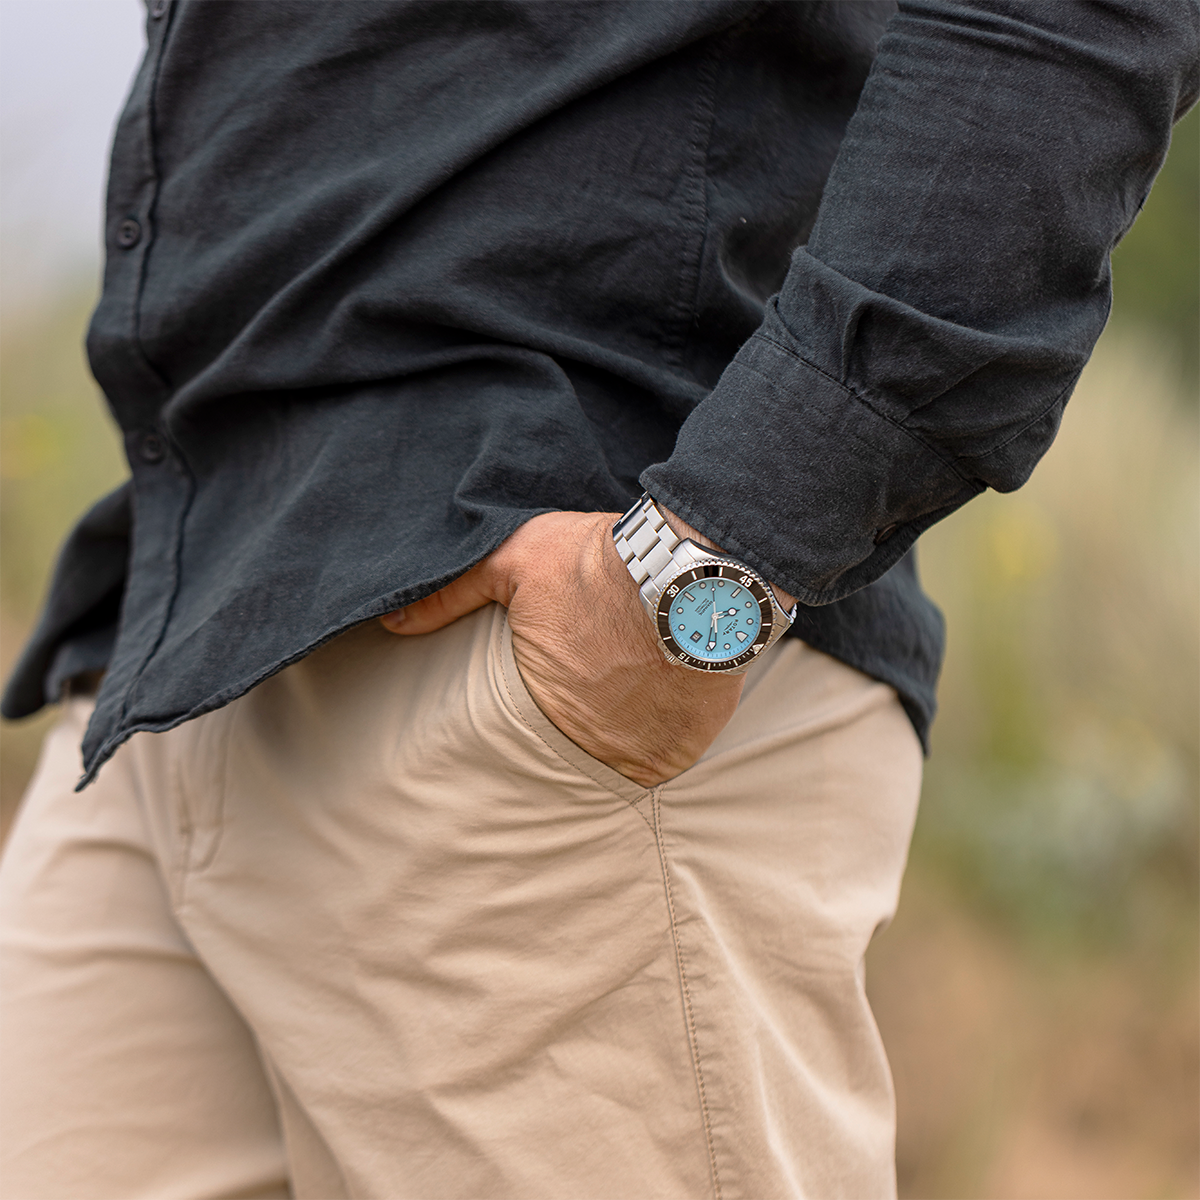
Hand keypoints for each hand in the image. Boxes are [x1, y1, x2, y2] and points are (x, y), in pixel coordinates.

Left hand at [378, 511, 746, 785]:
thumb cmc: (598, 564)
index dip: (555, 699)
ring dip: (637, 723)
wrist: (690, 569)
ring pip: (634, 749)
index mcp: (546, 705)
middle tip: (607, 680)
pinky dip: (679, 721)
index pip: (534, 728)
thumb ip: (453, 594)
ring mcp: (647, 747)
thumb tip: (392, 620)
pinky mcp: (693, 741)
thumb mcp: (514, 561)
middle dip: (593, 715)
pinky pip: (680, 745)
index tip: (570, 672)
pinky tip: (676, 683)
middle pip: (587, 741)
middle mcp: (595, 742)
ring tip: (643, 681)